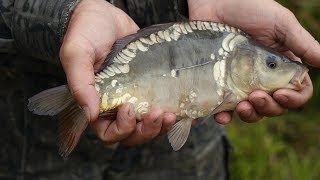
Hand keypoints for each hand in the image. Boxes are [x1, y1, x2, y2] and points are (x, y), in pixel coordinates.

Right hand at [60, 0, 174, 144]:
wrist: (104, 14)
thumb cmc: (85, 31)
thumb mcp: (77, 54)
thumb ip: (80, 83)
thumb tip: (90, 114)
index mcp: (97, 103)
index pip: (108, 133)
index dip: (121, 129)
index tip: (129, 108)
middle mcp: (116, 104)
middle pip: (133, 134)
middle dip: (147, 130)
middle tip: (159, 114)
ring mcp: (135, 96)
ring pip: (149, 124)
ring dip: (161, 125)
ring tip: (171, 113)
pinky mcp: (150, 86)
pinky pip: (162, 106)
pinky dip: (173, 112)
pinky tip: (183, 109)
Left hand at [188, 0, 317, 122]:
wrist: (214, 2)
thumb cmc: (248, 8)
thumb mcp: (279, 23)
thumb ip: (301, 43)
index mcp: (282, 65)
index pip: (296, 91)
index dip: (293, 99)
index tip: (281, 94)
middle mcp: (263, 77)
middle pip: (274, 106)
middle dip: (269, 108)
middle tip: (256, 97)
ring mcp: (240, 81)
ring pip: (252, 110)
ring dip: (250, 115)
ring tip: (242, 105)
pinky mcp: (220, 82)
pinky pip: (224, 106)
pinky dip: (225, 116)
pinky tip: (222, 116)